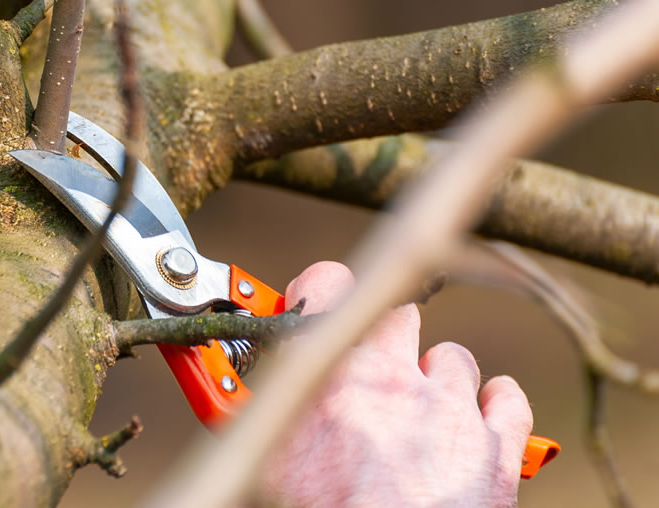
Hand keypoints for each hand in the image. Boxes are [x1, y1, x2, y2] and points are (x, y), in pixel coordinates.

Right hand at [262, 262, 532, 507]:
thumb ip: (257, 411)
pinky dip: (491, 405)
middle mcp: (393, 379)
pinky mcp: (497, 449)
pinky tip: (467, 426)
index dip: (320, 289)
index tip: (313, 302)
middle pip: (395, 314)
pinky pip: (506, 397)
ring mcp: (450, 410)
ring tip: (412, 416)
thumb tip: (239, 397)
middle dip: (380, 339)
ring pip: (451, 357)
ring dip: (433, 378)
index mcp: (326, 376)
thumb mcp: (262, 460)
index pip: (328, 283)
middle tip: (363, 375)